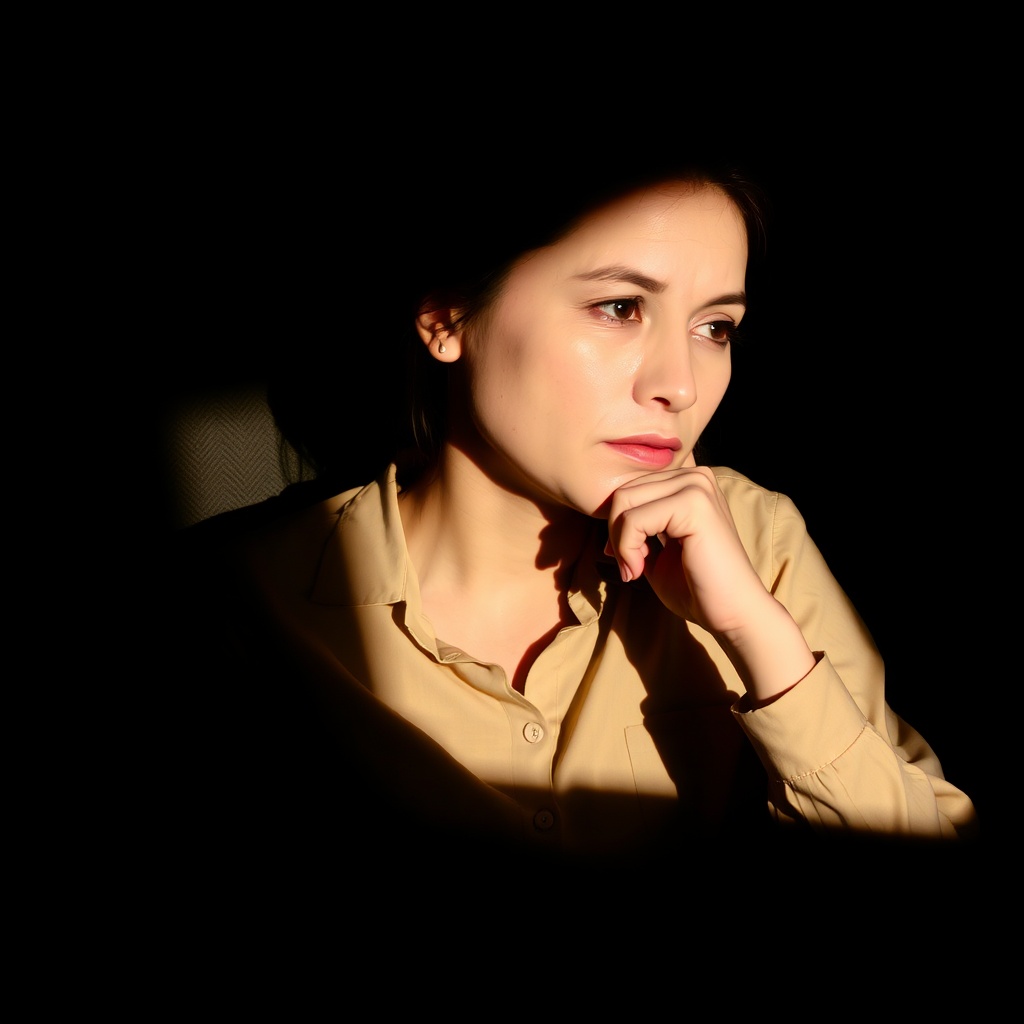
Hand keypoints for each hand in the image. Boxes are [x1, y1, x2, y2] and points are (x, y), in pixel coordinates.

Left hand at [604, 459, 815, 702]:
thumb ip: (634, 525)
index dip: (618, 524)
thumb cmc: (694, 586)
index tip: (625, 558)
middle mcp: (694, 475)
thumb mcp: (655, 548)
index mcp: (687, 482)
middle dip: (614, 532)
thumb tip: (604, 512)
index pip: (630, 487)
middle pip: (623, 491)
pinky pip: (633, 520)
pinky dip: (626, 549)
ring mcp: (697, 486)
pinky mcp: (694, 504)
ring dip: (619, 542)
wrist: (731, 613)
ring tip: (634, 569)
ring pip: (624, 501)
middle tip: (628, 567)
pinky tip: (639, 571)